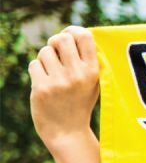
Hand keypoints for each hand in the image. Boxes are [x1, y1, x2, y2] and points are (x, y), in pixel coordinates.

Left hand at [29, 25, 99, 151]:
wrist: (67, 131)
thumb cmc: (80, 102)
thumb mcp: (93, 82)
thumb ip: (87, 60)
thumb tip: (74, 33)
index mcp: (93, 71)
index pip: (84, 36)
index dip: (73, 30)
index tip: (69, 35)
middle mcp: (77, 74)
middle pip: (61, 38)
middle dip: (56, 42)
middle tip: (56, 52)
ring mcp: (58, 82)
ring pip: (45, 51)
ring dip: (45, 58)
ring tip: (51, 71)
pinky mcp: (41, 88)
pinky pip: (34, 64)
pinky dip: (37, 70)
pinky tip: (44, 81)